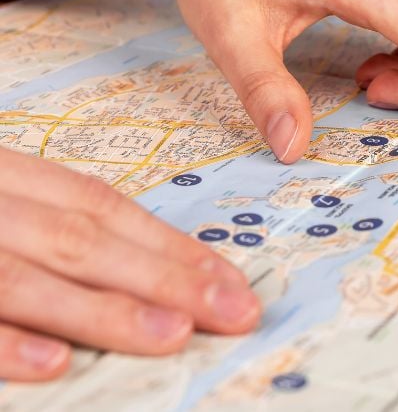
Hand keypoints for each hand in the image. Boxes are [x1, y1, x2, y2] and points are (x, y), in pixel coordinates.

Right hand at [0, 148, 259, 380]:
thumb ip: (47, 230)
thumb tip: (141, 277)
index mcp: (3, 177)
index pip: (97, 205)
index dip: (168, 243)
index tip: (229, 279)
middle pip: (79, 241)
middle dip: (164, 279)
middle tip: (232, 312)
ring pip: (25, 280)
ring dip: (104, 311)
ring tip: (174, 334)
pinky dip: (8, 344)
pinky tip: (57, 362)